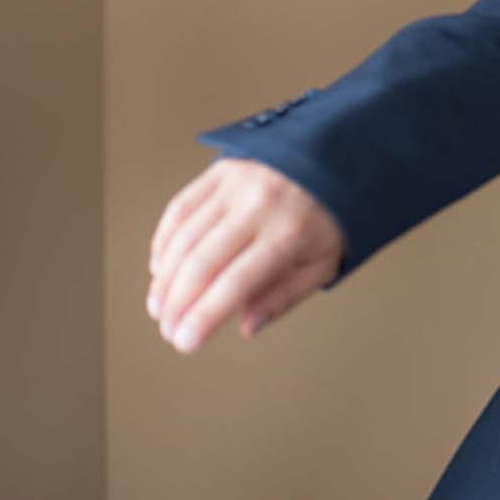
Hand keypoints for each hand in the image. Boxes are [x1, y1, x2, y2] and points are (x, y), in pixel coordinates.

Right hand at [146, 157, 345, 352]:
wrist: (339, 156)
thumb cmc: (330, 217)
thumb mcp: (324, 262)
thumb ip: (285, 296)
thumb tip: (246, 327)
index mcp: (289, 234)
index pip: (235, 283)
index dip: (204, 317)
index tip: (184, 344)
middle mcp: (259, 205)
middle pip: (202, 263)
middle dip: (178, 304)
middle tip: (168, 331)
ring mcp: (237, 183)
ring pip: (185, 237)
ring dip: (165, 278)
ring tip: (159, 307)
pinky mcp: (222, 168)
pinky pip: (181, 207)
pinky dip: (165, 240)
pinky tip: (160, 268)